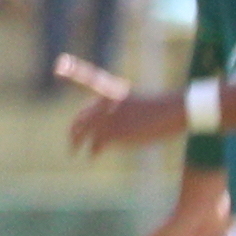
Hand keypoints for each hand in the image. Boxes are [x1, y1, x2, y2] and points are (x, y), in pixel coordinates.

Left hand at [54, 54, 183, 155]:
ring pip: (83, 132)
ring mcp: (108, 118)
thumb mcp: (134, 103)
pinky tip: (92, 156)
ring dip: (76, 143)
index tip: (63, 79)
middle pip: (81, 118)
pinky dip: (93, 151)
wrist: (172, 110)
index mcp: (110, 92)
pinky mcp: (114, 132)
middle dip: (74, 130)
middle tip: (72, 140)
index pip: (87, 89)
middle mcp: (105, 103)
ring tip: (74, 151)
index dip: (75, 88)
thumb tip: (107, 125)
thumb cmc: (158, 109)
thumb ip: (116, 111)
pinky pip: (96, 144)